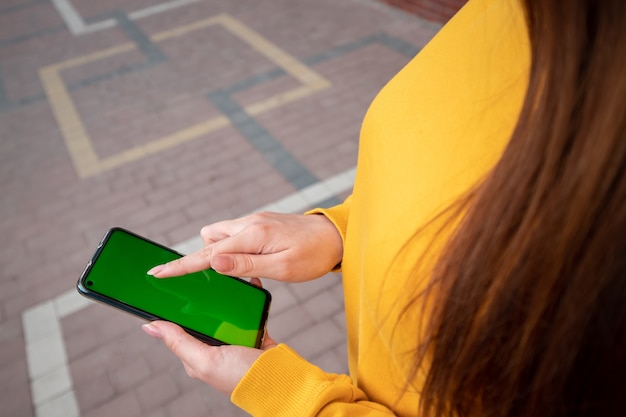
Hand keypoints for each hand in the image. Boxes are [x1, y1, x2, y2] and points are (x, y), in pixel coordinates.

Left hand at [142, 278, 277, 394]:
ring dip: (225, 297)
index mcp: (197, 355)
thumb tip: (149, 326)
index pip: (178, 328)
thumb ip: (179, 342)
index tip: (168, 288)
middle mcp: (214, 346)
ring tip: (222, 277)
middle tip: (198, 278)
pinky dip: (247, 300)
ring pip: (225, 312)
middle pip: (203, 317)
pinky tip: (247, 286)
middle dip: (200, 299)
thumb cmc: (242, 377)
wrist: (281, 380)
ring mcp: (234, 338)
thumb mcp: (205, 360)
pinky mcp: (252, 331)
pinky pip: (247, 311)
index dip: (172, 309)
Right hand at [148, 212, 342, 281]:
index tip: (156, 273)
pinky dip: (232, 249)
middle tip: (205, 283)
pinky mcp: (260, 223)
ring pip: (220, 236)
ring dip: (219, 253)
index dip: (180, 265)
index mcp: (252, 236)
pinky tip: (250, 263)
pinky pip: (234, 235)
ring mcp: (254, 221)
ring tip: (238, 274)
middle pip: (208, 241)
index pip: (207, 253)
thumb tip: (213, 263)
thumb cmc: (313, 255)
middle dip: (201, 261)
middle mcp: (248, 224)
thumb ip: (246, 266)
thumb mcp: (282, 267)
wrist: (335, 235)